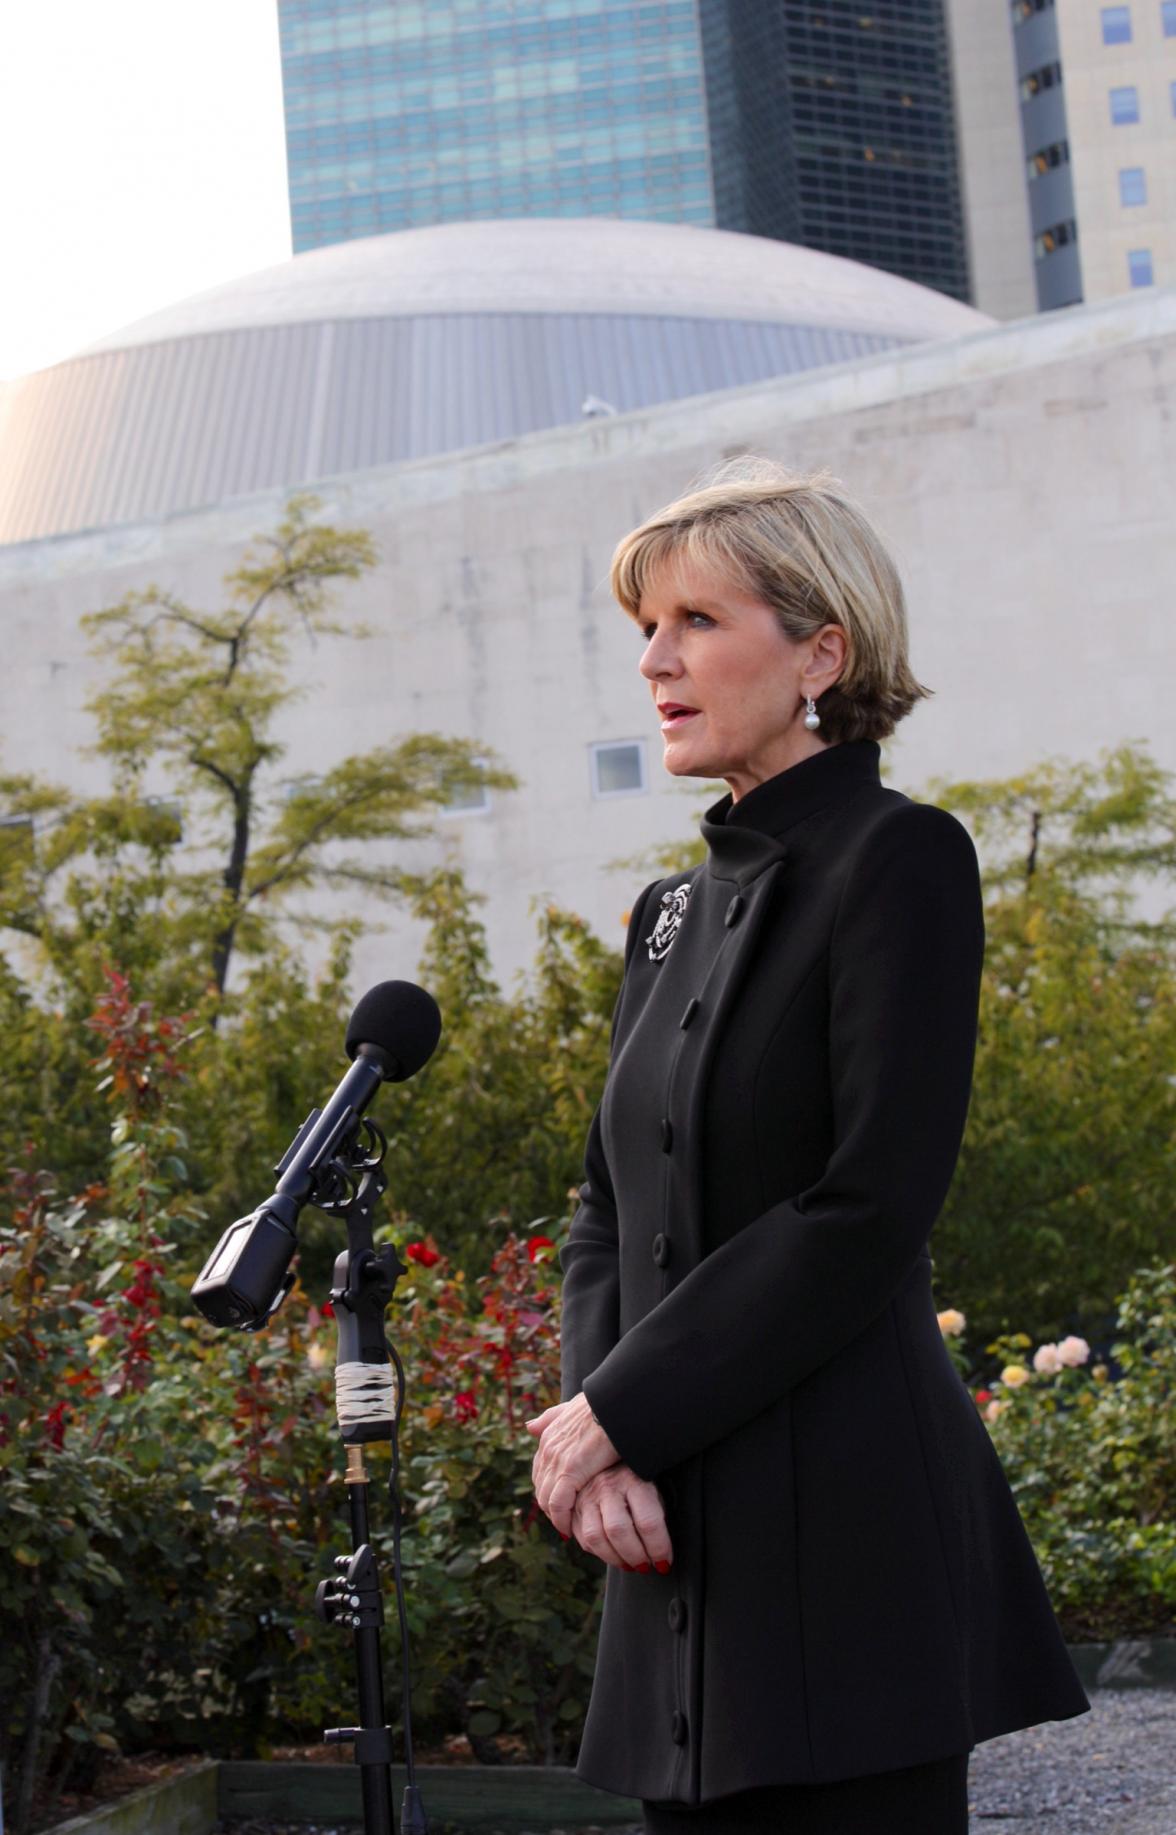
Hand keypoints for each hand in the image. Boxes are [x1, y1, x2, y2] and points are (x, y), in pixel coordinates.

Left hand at [526, 1392, 618, 1537]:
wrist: (616, 1404)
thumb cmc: (602, 1405)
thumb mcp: (572, 1407)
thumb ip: (551, 1417)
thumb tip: (529, 1427)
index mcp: (548, 1436)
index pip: (540, 1471)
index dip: (548, 1488)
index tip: (561, 1502)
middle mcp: (547, 1449)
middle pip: (541, 1487)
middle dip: (550, 1507)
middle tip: (565, 1521)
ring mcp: (556, 1460)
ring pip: (546, 1499)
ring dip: (555, 1517)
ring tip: (569, 1528)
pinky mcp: (570, 1472)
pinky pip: (558, 1504)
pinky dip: (562, 1519)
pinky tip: (571, 1528)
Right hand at [571, 1464, 673, 1573]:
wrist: (609, 1457)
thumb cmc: (640, 1481)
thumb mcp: (654, 1490)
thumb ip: (656, 1517)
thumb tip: (662, 1555)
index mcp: (634, 1480)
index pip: (648, 1522)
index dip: (658, 1548)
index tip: (665, 1562)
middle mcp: (607, 1486)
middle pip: (618, 1531)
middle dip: (635, 1556)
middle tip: (647, 1566)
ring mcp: (587, 1496)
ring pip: (595, 1538)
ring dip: (615, 1559)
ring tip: (630, 1565)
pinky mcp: (574, 1507)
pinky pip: (584, 1539)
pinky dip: (600, 1554)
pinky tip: (615, 1556)